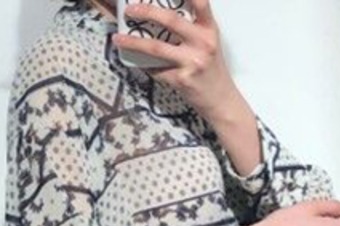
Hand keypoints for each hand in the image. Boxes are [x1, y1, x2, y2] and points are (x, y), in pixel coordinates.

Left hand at [112, 0, 234, 119]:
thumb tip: (161, 16)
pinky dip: (143, 65)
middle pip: (171, 21)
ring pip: (156, 48)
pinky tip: (134, 61)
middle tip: (130, 10)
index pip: (200, 2)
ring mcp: (191, 62)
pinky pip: (156, 69)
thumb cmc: (212, 70)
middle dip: (147, 12)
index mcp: (209, 30)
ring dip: (133, 42)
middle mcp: (202, 43)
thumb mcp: (208, 43)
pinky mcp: (181, 80)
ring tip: (118, 38)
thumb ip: (192, 27)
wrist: (221, 101)